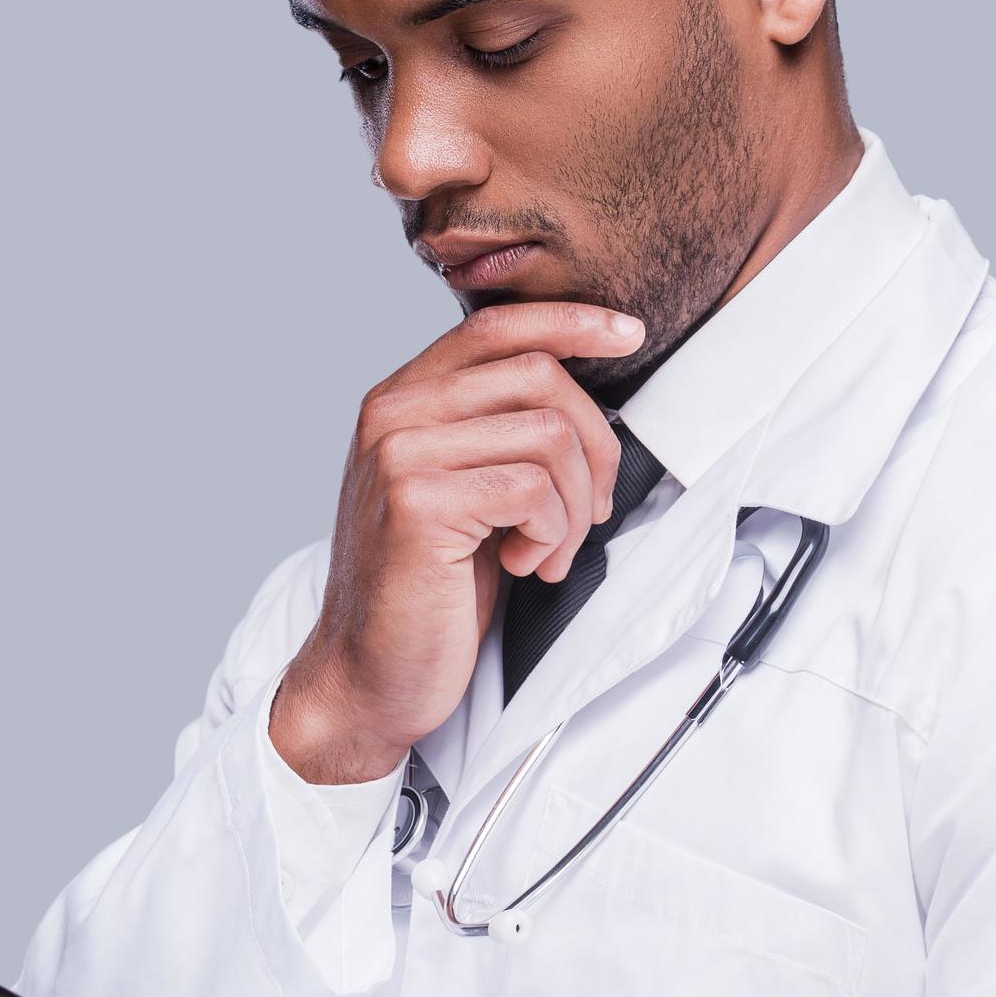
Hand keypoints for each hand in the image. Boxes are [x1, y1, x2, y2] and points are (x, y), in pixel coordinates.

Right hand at [272, 300, 643, 781]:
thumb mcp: (464, 489)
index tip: (628, 335)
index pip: (495, 325)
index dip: (570, 321)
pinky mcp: (416, 503)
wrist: (367, 675)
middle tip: (591, 511)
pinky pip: (533, 488)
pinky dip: (552, 533)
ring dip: (574, 505)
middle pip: (538, 374)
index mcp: (401, 400)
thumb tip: (583, 388)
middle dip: (595, 445)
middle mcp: (391, 413)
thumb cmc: (426, 590)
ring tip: (547, 551)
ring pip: (547, 433)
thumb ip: (496, 430)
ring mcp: (398, 454)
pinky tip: (523, 564)